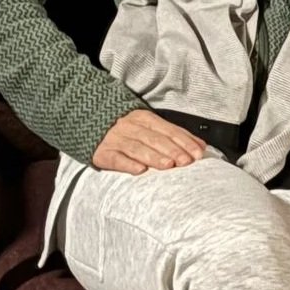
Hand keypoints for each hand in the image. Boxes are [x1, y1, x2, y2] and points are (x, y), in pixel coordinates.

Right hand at [93, 109, 208, 174]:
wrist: (89, 124)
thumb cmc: (128, 131)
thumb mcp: (150, 126)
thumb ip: (175, 135)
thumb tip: (201, 146)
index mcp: (145, 118)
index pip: (168, 129)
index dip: (184, 141)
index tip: (197, 153)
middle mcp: (130, 127)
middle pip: (154, 139)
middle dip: (172, 150)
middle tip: (185, 162)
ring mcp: (116, 140)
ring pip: (137, 148)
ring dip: (154, 157)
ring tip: (168, 166)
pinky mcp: (103, 153)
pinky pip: (116, 159)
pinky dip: (128, 164)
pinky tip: (140, 171)